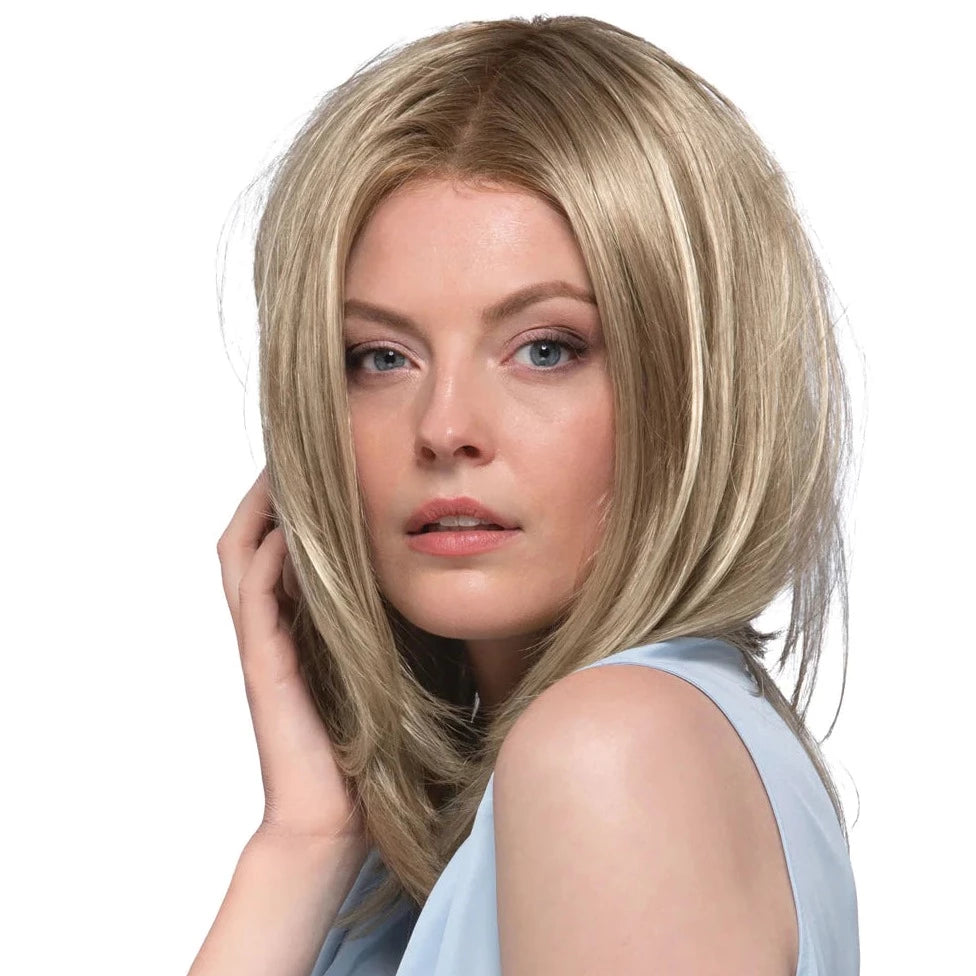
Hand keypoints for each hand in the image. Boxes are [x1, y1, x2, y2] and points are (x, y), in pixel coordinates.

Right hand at [216, 468, 365, 848]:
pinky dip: (268, 560)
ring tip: (284, 468)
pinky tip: (291, 531)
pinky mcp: (265, 669)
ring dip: (259, 509)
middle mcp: (275, 624)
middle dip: (269, 487)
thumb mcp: (389, 658)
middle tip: (296, 445)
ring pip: (241, 556)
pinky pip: (256, 600)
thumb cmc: (372, 739)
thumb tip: (435, 566)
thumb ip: (393, 613)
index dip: (295, 495)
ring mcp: (265, 645)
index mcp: (301, 619)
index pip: (284, 539)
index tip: (327, 453)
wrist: (340, 814)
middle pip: (252, 534)